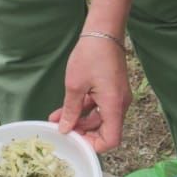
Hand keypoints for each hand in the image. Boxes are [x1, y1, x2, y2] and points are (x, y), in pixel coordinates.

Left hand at [51, 32, 131, 153]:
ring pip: (99, 118)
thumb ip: (71, 111)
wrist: (103, 32)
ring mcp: (117, 97)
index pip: (111, 139)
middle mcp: (120, 104)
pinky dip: (84, 109)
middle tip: (62, 130)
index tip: (75, 140)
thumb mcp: (75, 86)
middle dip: (82, 132)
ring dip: (80, 120)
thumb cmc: (91, 55)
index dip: (94, 145)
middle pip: (105, 130)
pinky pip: (99, 106)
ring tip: (57, 119)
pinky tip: (65, 109)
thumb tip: (64, 129)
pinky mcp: (112, 90)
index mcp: (114, 105)